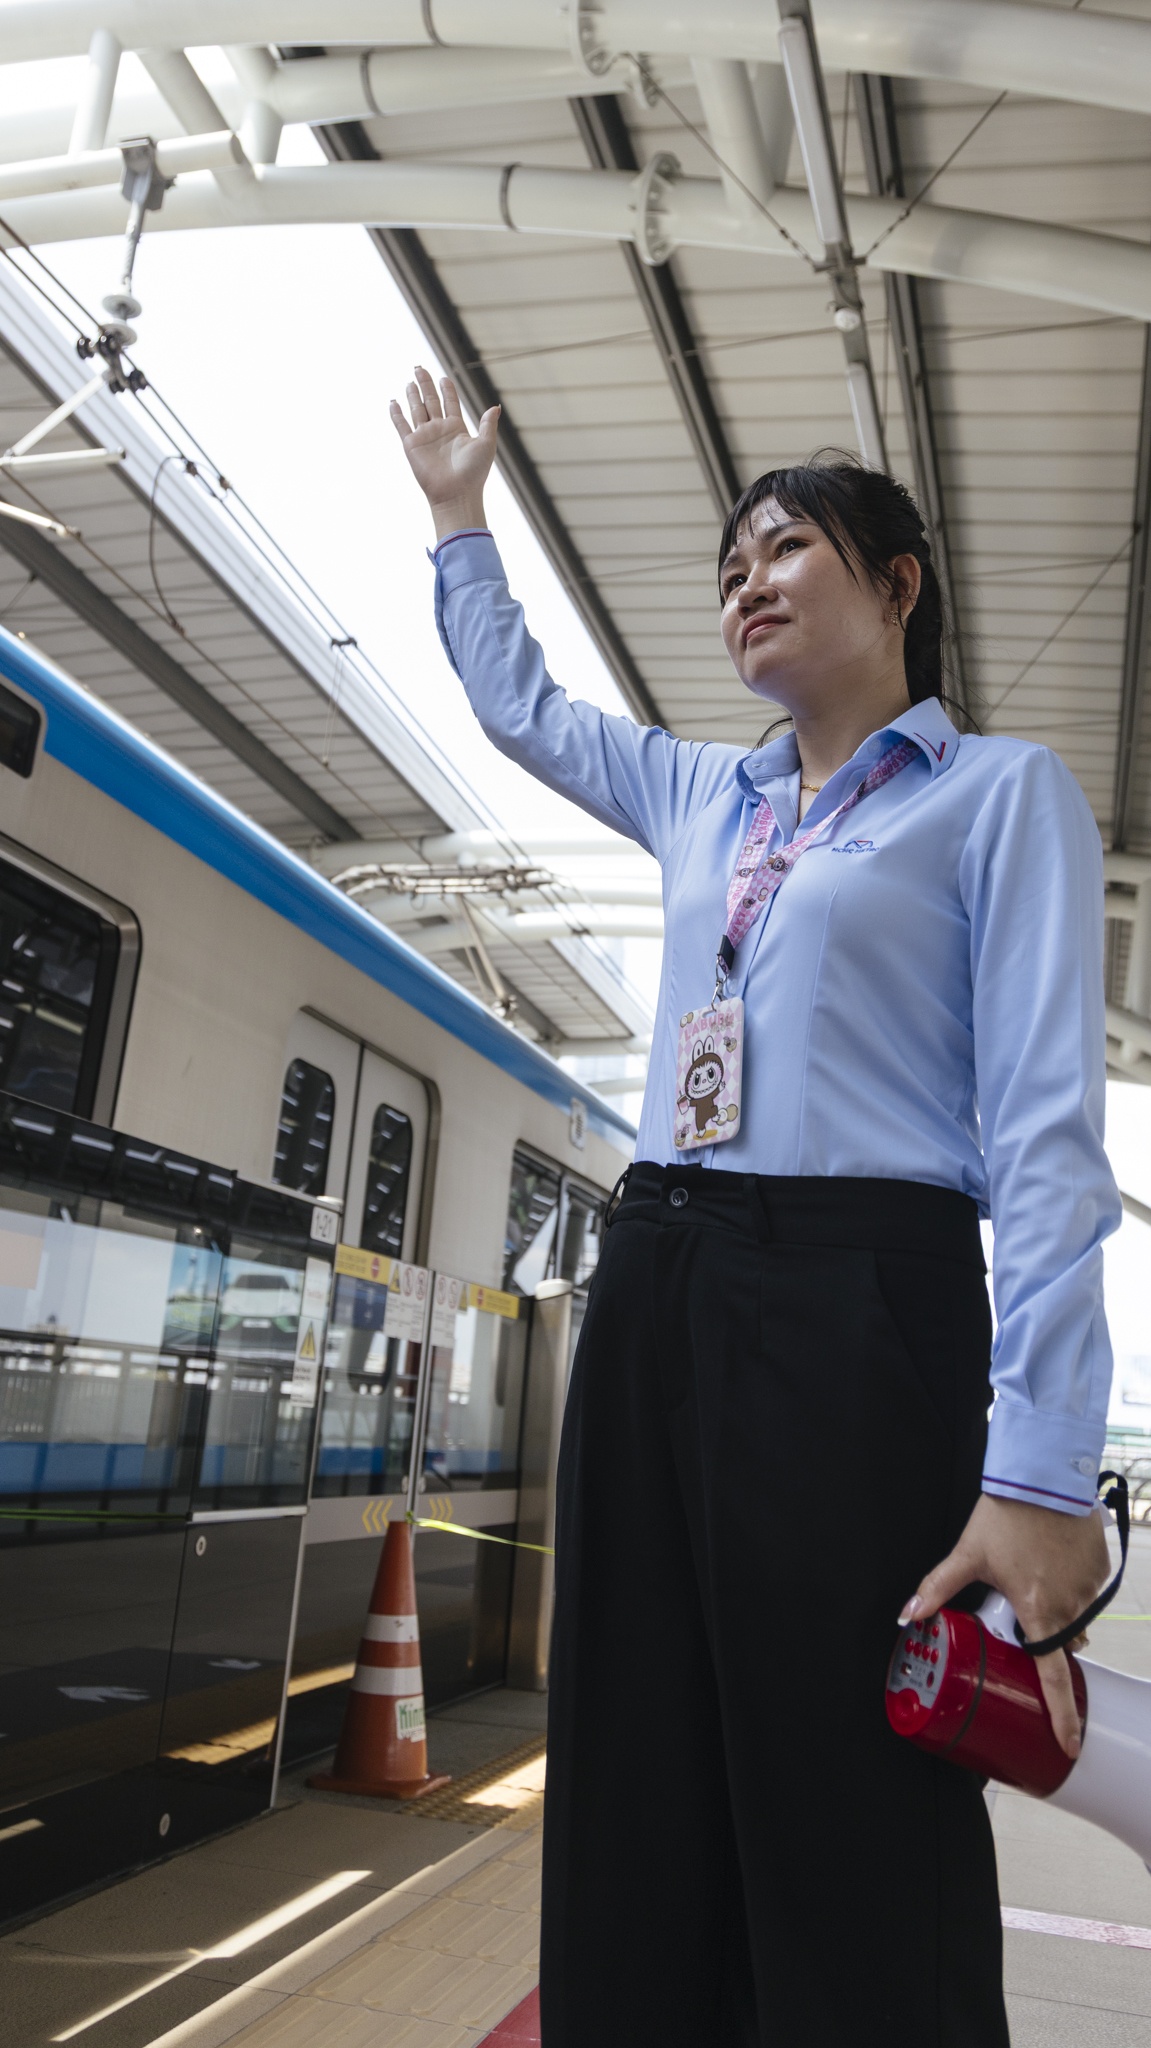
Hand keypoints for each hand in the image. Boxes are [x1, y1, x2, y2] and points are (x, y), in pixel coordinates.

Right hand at [389, 365, 499, 538]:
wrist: (456, 494)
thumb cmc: (474, 473)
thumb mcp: (486, 444)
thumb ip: (488, 424)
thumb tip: (496, 406)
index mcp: (456, 428)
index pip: (450, 402)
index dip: (447, 390)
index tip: (444, 377)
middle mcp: (439, 430)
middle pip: (431, 401)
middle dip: (425, 384)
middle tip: (419, 368)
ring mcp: (425, 437)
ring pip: (417, 410)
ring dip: (413, 395)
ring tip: (410, 380)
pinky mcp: (412, 446)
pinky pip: (402, 426)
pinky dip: (396, 414)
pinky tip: (393, 402)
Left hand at [898, 1493, 1109, 1758]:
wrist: (1042, 1477)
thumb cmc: (1006, 1515)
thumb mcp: (967, 1555)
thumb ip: (937, 1589)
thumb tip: (908, 1615)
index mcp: (1037, 1611)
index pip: (1053, 1677)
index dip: (1062, 1714)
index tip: (1069, 1741)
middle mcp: (1070, 1605)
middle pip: (1063, 1644)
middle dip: (1045, 1639)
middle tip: (1022, 1612)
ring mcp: (1090, 1587)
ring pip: (1077, 1617)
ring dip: (1058, 1610)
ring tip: (1034, 1577)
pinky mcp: (1102, 1568)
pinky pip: (1089, 1591)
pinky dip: (1072, 1586)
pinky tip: (1052, 1561)